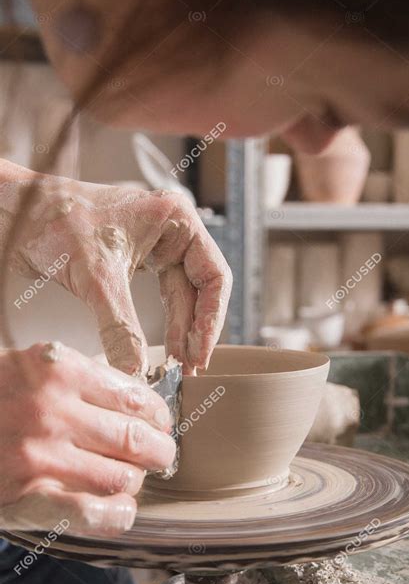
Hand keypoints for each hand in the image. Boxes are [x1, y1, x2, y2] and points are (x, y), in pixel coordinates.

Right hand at [0, 342, 174, 534]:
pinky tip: (122, 510)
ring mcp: (39, 456)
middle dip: (160, 453)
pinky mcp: (25, 495)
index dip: (159, 417)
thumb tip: (139, 400)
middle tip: (159, 456)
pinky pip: (90, 513)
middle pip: (137, 440)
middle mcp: (51, 410)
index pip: (136, 398)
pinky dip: (117, 516)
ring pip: (122, 477)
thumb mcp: (31, 366)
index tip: (160, 424)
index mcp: (59, 370)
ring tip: (130, 479)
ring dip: (135, 482)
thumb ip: (80, 377)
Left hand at [5, 172, 231, 374]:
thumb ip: (120, 326)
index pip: (214, 275)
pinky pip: (159, 298)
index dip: (211, 318)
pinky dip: (161, 324)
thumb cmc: (54, 219)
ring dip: (180, 331)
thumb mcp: (95, 277)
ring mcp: (154, 247)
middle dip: (195, 329)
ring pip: (180, 297)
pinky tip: (163, 347)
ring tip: (179, 364)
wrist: (17, 212)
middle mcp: (171, 232)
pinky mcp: (136, 263)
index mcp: (175, 219)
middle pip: (200, 289)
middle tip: (189, 366)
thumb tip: (136, 371)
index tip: (200, 351)